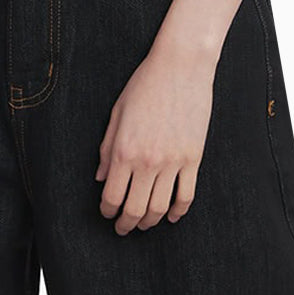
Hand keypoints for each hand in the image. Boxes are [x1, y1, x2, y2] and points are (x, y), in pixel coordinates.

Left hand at [95, 45, 214, 232]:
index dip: (107, 211)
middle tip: (122, 228)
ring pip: (159, 207)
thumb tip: (100, 178)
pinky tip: (170, 215)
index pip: (112, 196)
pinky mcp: (193, 158)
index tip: (106, 214)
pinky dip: (177, 212)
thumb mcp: (117, 113)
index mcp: (124, 149)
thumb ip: (107, 148)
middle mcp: (148, 161)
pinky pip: (186, 195)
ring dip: (149, 221)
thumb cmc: (145, 84)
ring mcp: (173, 161)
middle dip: (126, 224)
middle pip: (135, 209)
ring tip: (143, 223)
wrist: (181, 67)